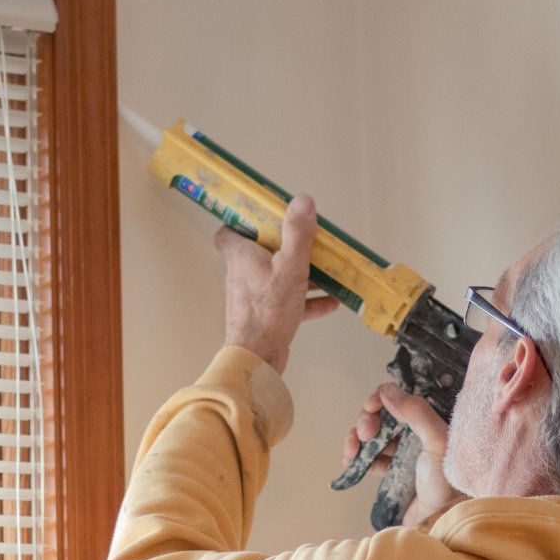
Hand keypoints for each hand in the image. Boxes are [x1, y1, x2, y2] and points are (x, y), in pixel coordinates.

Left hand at [215, 195, 339, 374]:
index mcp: (240, 257)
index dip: (243, 223)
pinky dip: (306, 301)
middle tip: (306, 242)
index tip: (266, 218)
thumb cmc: (268, 312)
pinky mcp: (264, 317)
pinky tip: (331, 302)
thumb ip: (297, 234)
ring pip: (276, 278)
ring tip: (327, 272)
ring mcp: (252, 297)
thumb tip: (302, 201)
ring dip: (300, 274)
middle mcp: (241, 275)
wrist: (258, 358)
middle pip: (259, 253)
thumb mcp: (290, 267)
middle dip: (284, 247)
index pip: (228, 232)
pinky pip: (287, 302)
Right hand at [341, 382, 463, 526]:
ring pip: (370, 436)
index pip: (397, 398)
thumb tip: (386, 391)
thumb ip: (416, 413)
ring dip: (355, 438)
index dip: (380, 398)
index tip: (372, 407)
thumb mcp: (438, 441)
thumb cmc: (448, 477)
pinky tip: (350, 463)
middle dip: (366, 420)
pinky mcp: (390, 473)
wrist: (446, 516)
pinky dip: (355, 458)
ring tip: (352, 451)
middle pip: (379, 416)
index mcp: (425, 421)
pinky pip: (368, 459)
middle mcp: (412, 433)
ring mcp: (400, 453)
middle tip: (366, 434)